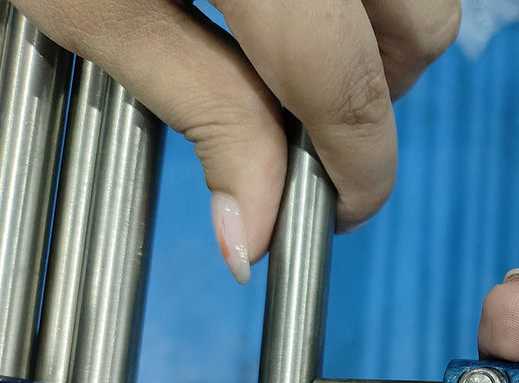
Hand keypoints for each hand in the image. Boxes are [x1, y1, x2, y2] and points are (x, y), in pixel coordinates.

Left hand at [13, 0, 460, 281]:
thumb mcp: (96, 1)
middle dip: (378, 94)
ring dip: (382, 30)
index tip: (337, 206)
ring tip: (300, 39)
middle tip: (307, 118)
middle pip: (423, 27)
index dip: (358, 169)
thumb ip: (199, 109)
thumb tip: (255, 224)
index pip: (350, 86)